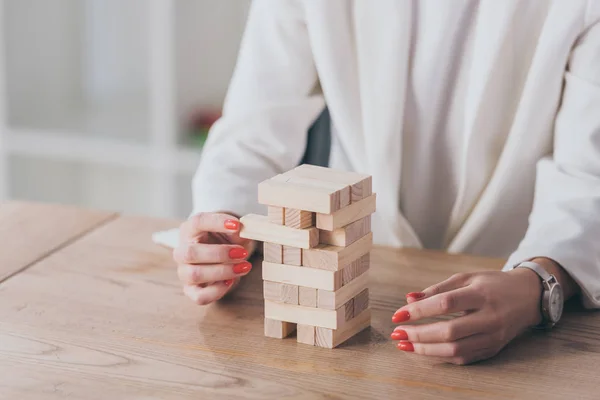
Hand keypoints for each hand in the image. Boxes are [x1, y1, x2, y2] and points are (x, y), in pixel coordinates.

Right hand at [173, 212, 255, 304]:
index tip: (237, 225)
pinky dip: (217, 291)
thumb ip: (237, 230)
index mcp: (190, 230)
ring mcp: (184, 272)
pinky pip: (199, 296)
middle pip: (191, 252)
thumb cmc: (226, 241)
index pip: (197, 222)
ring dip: (222, 272)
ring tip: (243, 267)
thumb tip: (243, 230)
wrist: (224, 258)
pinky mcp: (192, 290)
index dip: (217, 222)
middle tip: (242, 253)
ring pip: (195, 275)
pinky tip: (231, 281)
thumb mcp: (233, 231)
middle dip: (220, 253)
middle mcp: (182, 251)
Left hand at [390, 269, 542, 364]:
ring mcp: (493, 336)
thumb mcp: (467, 278)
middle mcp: (490, 317)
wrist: (529, 297)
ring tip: (405, 345)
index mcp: (482, 294)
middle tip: (398, 333)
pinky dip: (441, 356)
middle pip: (450, 331)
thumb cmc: (493, 284)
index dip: (419, 311)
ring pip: (456, 350)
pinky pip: (464, 358)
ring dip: (426, 350)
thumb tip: (409, 299)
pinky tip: (425, 350)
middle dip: (419, 335)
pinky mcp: (494, 349)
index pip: (446, 304)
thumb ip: (437, 289)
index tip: (398, 315)